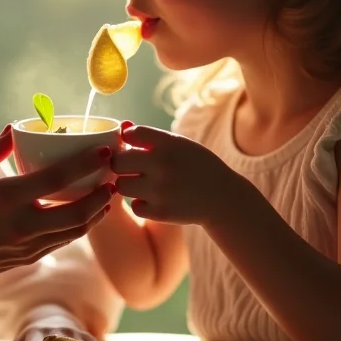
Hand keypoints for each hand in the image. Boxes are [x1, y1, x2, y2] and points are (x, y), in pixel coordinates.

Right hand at [0, 125, 116, 291]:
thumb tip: (14, 129)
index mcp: (5, 198)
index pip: (54, 179)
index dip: (84, 164)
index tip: (103, 151)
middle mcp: (22, 223)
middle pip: (76, 211)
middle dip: (101, 193)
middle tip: (114, 175)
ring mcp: (30, 244)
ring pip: (77, 229)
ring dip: (98, 210)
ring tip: (110, 191)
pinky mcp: (33, 256)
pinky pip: (67, 238)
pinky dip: (84, 224)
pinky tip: (91, 210)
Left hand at [112, 122, 237, 224]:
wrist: (223, 198)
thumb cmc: (197, 166)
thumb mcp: (180, 145)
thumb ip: (151, 138)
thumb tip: (122, 129)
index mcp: (168, 143)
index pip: (130, 134)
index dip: (127, 139)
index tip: (133, 145)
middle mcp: (162, 164)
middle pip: (117, 162)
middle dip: (122, 164)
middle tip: (131, 168)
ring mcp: (160, 190)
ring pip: (121, 185)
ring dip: (129, 185)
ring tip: (144, 184)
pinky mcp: (160, 212)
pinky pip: (134, 206)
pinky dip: (141, 204)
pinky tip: (153, 199)